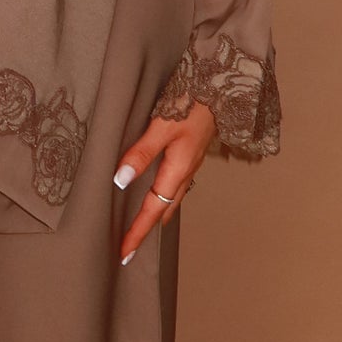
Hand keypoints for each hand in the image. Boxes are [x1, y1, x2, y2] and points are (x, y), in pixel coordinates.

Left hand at [113, 101, 217, 264]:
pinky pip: (174, 186)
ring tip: (138, 226)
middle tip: (128, 247)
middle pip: (163, 211)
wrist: (221, 88)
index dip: (137, 232)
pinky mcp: (190, 155)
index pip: (153, 211)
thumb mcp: (162, 127)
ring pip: (170, 200)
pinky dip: (161, 198)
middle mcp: (185, 174)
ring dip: (154, 216)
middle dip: (145, 230)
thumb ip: (141, 153)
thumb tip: (120, 181)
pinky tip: (154, 193)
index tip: (124, 253)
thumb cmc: (191, 104)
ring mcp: (189, 165)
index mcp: (178, 171)